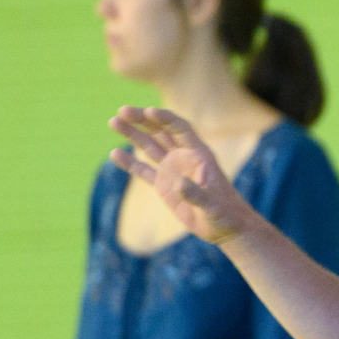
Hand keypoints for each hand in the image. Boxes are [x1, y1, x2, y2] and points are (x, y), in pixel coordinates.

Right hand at [108, 107, 253, 243]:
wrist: (225, 227)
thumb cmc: (225, 214)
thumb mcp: (212, 205)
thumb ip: (196, 194)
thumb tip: (178, 183)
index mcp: (200, 155)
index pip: (181, 129)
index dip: (165, 118)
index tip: (148, 111)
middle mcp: (185, 158)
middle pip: (161, 132)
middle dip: (142, 120)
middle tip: (121, 111)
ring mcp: (173, 170)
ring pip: (150, 146)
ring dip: (133, 134)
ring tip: (113, 121)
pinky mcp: (164, 185)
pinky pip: (144, 170)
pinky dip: (130, 162)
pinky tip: (115, 153)